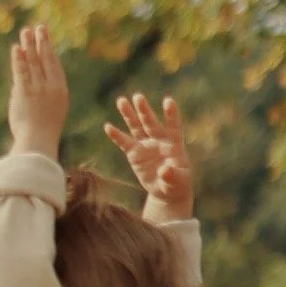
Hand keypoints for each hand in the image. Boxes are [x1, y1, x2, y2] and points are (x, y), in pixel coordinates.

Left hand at [7, 25, 67, 157]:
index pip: (54, 66)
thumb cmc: (43, 132)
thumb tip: (27, 84)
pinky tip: (16, 48)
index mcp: (60, 91)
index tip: (45, 39)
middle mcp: (51, 86)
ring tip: (25, 32)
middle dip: (41, 42)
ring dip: (29, 45)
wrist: (38, 142)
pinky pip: (21, 71)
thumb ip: (42, 95)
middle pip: (45, 59)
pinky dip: (18, 59)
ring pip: (33, 62)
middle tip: (38, 28)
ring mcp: (38, 88)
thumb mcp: (50, 111)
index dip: (49, 51)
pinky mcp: (24, 92)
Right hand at [103, 92, 193, 222]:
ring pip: (136, 127)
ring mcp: (146, 145)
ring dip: (129, 114)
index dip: (171, 115)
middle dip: (144, 111)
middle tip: (138, 97)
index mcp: (174, 145)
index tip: (168, 101)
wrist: (165, 189)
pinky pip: (124, 142)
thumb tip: (164, 171)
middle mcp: (159, 140)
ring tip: (121, 101)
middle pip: (151, 123)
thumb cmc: (176, 184)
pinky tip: (108, 126)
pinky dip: (116, 135)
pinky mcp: (134, 153)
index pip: (173, 127)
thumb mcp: (177, 182)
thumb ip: (172, 176)